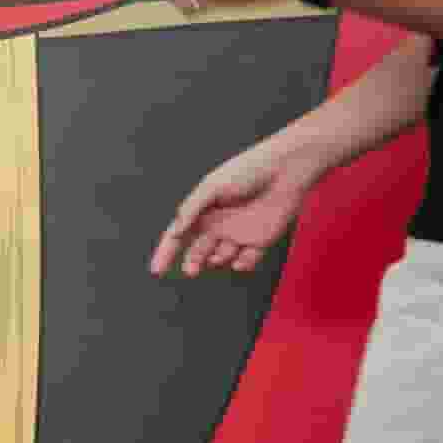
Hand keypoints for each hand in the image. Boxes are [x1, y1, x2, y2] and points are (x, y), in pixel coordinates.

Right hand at [154, 133, 317, 277]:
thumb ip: (191, 208)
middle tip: (192, 270)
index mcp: (202, 211)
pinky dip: (243, 264)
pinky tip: (242, 259)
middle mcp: (218, 225)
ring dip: (218, 259)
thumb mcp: (212, 186)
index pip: (178, 236)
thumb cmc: (247, 172)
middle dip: (193, 262)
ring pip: (221, 258)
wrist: (286, 171)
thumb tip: (175, 230)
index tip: (156, 271)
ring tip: (223, 252)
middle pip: (198, 251)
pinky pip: (247, 261)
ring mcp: (238, 234)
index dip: (165, 253)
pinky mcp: (260, 240)